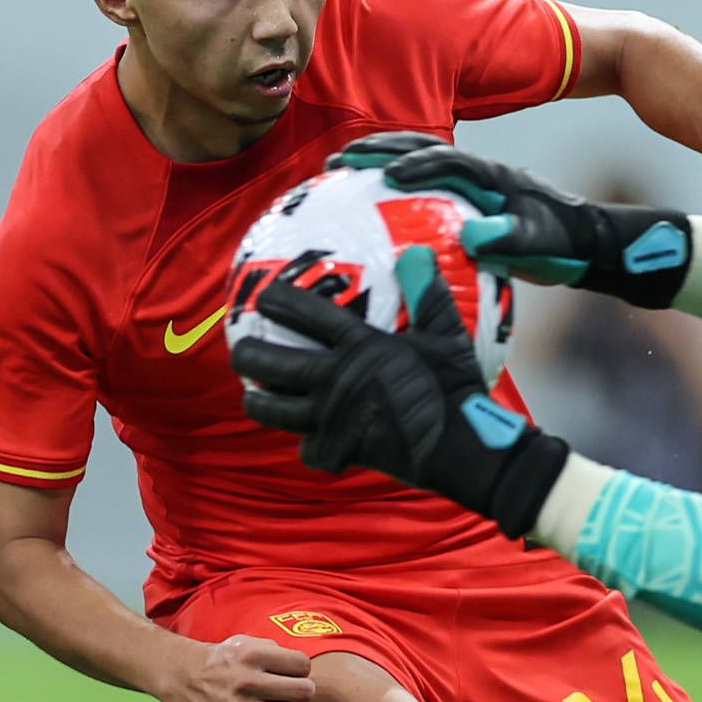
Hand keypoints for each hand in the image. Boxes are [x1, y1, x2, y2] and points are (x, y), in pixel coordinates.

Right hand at [165, 633, 315, 701]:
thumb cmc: (226, 659)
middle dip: (305, 690)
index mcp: (252, 655)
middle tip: (296, 690)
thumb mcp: (248, 642)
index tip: (293, 671)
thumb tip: (305, 671)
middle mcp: (247, 682)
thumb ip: (277, 652)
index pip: (303, 664)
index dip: (302, 668)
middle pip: (304, 691)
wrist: (186, 678)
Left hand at [234, 249, 570, 538]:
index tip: (263, 296)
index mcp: (360, 347)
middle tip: (241, 350)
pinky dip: (308, 444)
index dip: (280, 302)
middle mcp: (336, 380)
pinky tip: (309, 439)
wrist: (460, 445)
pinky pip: (311, 449)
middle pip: (274, 366)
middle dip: (249, 355)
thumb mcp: (447, 335)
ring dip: (261, 403)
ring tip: (253, 396)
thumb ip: (427, 293)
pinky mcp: (343, 449)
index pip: (308, 315)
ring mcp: (334, 418)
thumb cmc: (454, 387)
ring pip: (278, 411)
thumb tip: (418, 252)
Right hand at [336, 134, 696, 308]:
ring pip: (417, 161)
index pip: (445, 161)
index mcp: (491, 175)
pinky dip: (389, 187)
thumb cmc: (562, 242)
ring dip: (379, 161)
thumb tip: (471, 237)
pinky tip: (363, 205)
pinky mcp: (464, 201)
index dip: (414, 165)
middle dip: (378, 150)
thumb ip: (509, 239)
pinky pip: (420, 187)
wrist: (582, 242)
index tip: (382, 176)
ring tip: (340, 172)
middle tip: (338, 162)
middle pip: (420, 147)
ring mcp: (469, 184)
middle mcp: (476, 173)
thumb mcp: (539, 243)